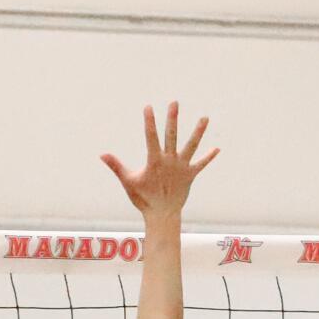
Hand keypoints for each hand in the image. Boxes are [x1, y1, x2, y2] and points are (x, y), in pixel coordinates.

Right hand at [101, 103, 218, 218]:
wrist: (161, 215)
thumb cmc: (143, 199)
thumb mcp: (128, 181)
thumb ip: (116, 166)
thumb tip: (102, 154)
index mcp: (154, 161)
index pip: (151, 137)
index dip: (149, 121)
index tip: (148, 107)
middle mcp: (170, 161)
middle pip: (172, 135)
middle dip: (172, 119)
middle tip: (174, 103)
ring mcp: (182, 167)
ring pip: (191, 146)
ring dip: (198, 132)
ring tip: (205, 118)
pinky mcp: (190, 175)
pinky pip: (201, 164)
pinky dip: (208, 157)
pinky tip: (217, 149)